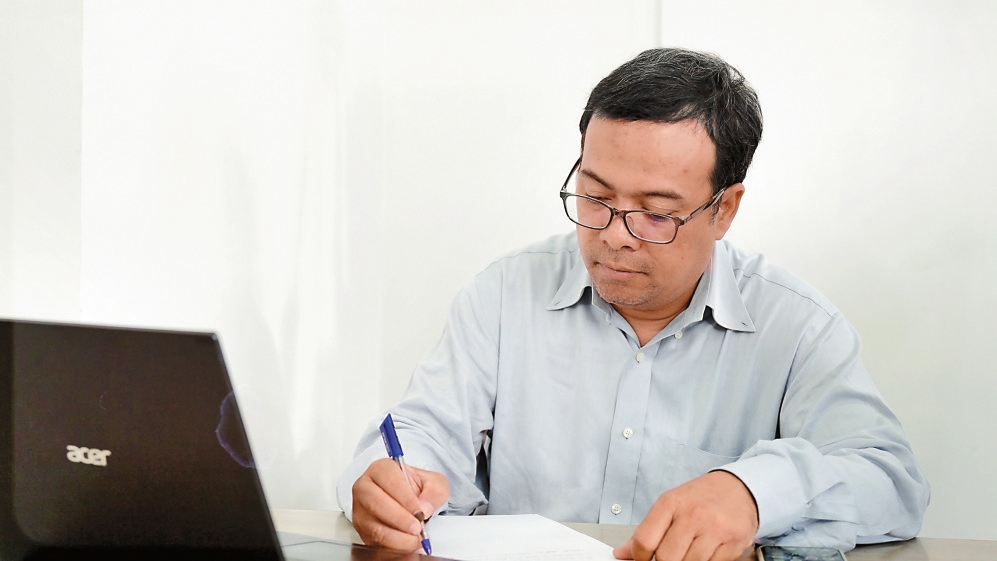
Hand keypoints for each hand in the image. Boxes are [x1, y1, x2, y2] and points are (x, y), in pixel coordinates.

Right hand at [351, 458, 449, 550]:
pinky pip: (374, 542)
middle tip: (417, 527)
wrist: (410, 502)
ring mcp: (361, 510)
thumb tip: (424, 508)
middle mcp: (365, 488)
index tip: (420, 511)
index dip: (405, 497)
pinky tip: (408, 545)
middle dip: (400, 519)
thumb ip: (434, 491)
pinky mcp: (362, 530)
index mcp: (380, 469)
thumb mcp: (434, 483)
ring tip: (415, 539)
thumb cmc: (417, 488)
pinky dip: (393, 547)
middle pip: (376, 503)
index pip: (389, 480)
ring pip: (374, 526)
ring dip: (397, 537)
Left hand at [613, 471, 757, 560]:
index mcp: (670, 503)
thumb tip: (622, 553)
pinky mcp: (734, 543)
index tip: (643, 560)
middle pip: (666, 558)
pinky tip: (705, 553)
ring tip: (688, 553)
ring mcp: (714, 529)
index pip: (645, 540)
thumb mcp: (669, 506)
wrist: (738, 488)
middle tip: (667, 558)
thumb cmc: (700, 498)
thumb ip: (647, 531)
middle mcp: (692, 515)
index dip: (639, 558)